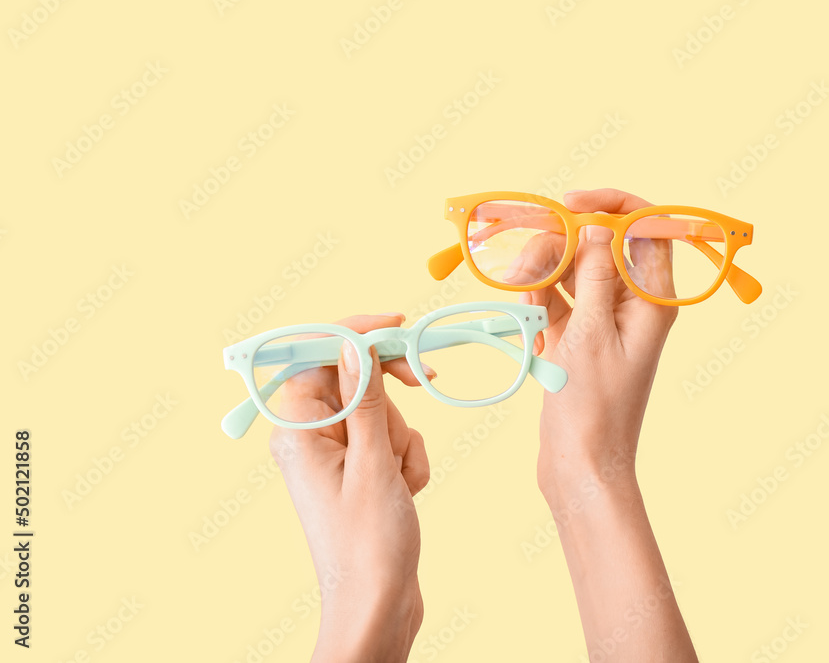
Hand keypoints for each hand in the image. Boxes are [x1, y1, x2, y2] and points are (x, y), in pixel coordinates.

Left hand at [268, 313, 430, 662]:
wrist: (378, 606)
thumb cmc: (367, 545)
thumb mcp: (373, 462)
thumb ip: (366, 398)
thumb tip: (353, 344)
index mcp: (297, 430)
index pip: (318, 356)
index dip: (355, 333)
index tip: (397, 325)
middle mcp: (310, 438)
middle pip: (356, 381)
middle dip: (390, 398)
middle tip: (427, 380)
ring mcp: (335, 456)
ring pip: (380, 412)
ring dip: (402, 438)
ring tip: (400, 479)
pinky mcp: (357, 472)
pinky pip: (389, 440)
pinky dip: (406, 458)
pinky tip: (407, 490)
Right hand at [520, 189, 696, 661]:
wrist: (579, 466)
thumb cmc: (593, 407)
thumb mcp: (592, 333)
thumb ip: (595, 274)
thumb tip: (600, 227)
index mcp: (653, 301)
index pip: (647, 229)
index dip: (613, 207)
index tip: (571, 204)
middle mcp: (632, 306)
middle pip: (600, 247)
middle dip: (561, 244)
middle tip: (527, 259)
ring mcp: (602, 322)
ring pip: (573, 271)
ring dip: (542, 271)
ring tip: (517, 289)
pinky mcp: (576, 337)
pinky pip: (557, 299)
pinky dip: (539, 297)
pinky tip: (523, 307)